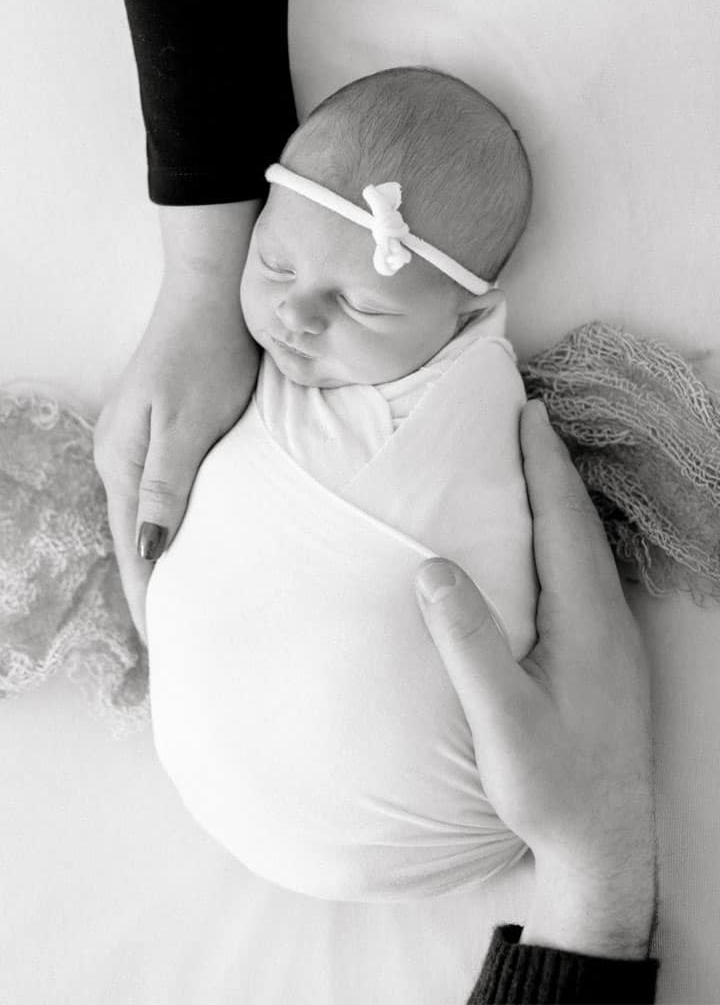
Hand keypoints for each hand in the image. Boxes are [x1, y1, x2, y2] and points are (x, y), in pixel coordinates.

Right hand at [94, 202, 260, 642]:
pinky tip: (188, 546)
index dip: (150, 597)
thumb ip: (166, 486)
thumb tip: (148, 550)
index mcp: (123, 463)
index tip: (166, 645)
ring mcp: (137, 447)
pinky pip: (161, 497)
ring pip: (147, 520)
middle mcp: (121, 460)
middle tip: (179, 640)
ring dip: (163, 562)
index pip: (133, 548)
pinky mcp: (160, 436)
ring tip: (185, 607)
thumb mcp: (186, 423)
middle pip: (134, 540)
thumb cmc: (205, 356)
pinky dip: (173, 529)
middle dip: (153, 589)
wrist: (212, 298)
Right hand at [414, 400, 656, 959]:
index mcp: (585, 618)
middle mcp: (607, 617)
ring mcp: (612, 637)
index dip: (544, 463)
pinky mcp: (606, 656)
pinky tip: (543, 545)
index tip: (526, 412)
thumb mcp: (502, 719)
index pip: (563, 521)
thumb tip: (432, 568)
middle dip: (553, 465)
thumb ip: (470, 643)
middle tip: (526, 419)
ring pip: (586, 547)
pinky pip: (585, 572)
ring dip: (560, 499)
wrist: (607, 846)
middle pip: (581, 523)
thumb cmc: (553, 786)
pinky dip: (563, 536)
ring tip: (531, 466)